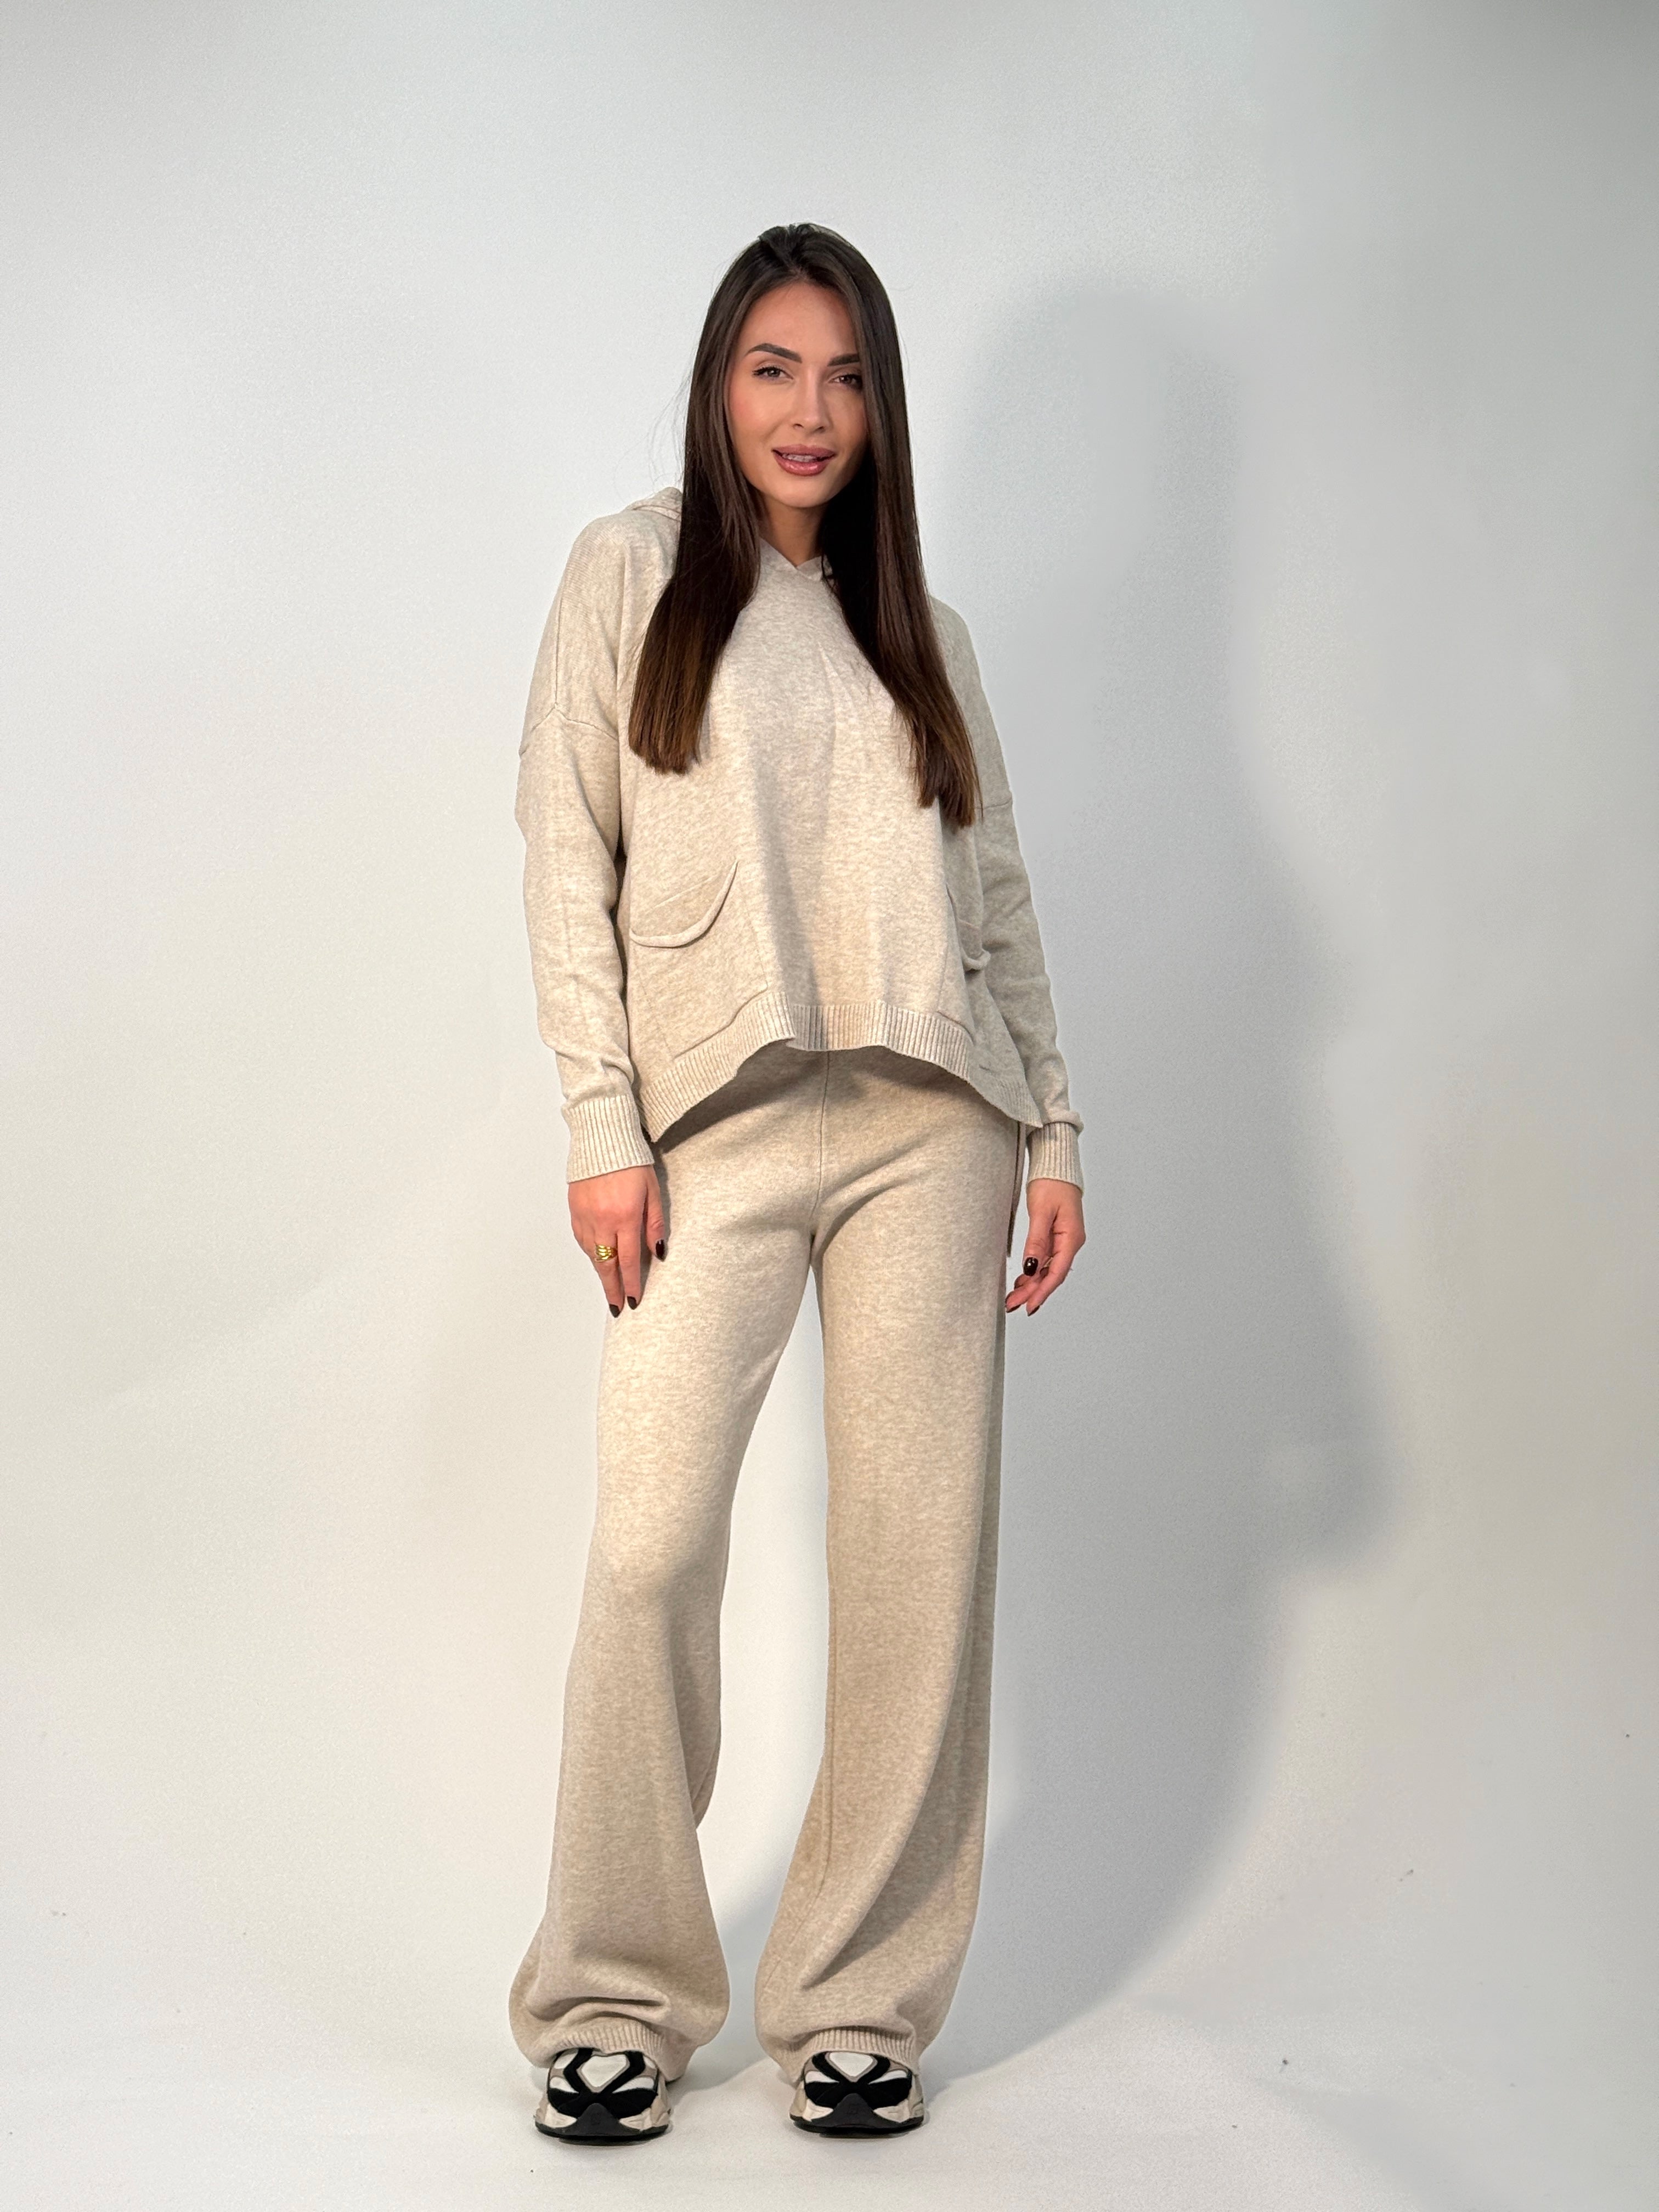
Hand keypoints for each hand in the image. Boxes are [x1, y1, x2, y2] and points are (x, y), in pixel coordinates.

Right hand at [568, 1165, 664, 1315]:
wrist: (602, 1139)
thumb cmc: (632, 1162)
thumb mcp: (652, 1191)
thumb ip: (655, 1224)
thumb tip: (657, 1252)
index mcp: (624, 1216)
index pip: (627, 1261)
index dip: (630, 1283)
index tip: (633, 1300)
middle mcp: (602, 1220)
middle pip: (606, 1265)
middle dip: (612, 1288)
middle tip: (616, 1306)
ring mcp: (585, 1216)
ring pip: (591, 1254)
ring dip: (600, 1272)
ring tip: (609, 1286)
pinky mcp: (574, 1209)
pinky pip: (581, 1239)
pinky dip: (589, 1253)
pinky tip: (596, 1258)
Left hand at [1006, 1178, 1084, 1315]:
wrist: (1056, 1166)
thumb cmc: (1051, 1183)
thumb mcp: (1041, 1212)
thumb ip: (1036, 1241)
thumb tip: (1031, 1268)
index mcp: (1072, 1237)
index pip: (1057, 1272)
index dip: (1043, 1291)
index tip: (1030, 1306)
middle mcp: (1071, 1242)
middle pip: (1052, 1274)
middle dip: (1033, 1292)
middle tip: (1013, 1305)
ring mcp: (1064, 1240)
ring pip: (1048, 1269)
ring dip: (1032, 1284)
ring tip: (1014, 1297)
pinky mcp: (1057, 1236)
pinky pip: (1046, 1259)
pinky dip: (1034, 1271)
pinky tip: (1022, 1280)